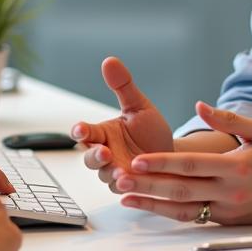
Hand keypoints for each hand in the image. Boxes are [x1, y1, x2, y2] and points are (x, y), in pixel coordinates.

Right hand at [71, 57, 172, 190]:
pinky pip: (123, 190)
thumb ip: (123, 86)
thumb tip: (110, 60)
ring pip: (105, 176)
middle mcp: (106, 154)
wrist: (172, 153)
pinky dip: (126, 188)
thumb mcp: (139, 105)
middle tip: (103, 152)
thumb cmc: (150, 130)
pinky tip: (131, 184)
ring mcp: (116, 172)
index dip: (80, 131)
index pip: (86, 132)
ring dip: (111, 174)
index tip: (79, 129)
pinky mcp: (129, 187)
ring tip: (121, 172)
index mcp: (105, 133)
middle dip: (94, 156)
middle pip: (89, 158)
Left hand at [114, 101, 251, 224]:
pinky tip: (152, 207)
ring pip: (185, 208)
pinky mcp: (231, 221)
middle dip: (147, 185)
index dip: (161, 163)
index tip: (137, 159)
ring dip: (153, 204)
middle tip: (120, 179)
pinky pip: (197, 217)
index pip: (191, 165)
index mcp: (236, 167)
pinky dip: (171, 212)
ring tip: (126, 196)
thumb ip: (227, 119)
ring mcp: (230, 210)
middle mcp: (231, 192)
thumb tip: (199, 105)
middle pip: (181, 189)